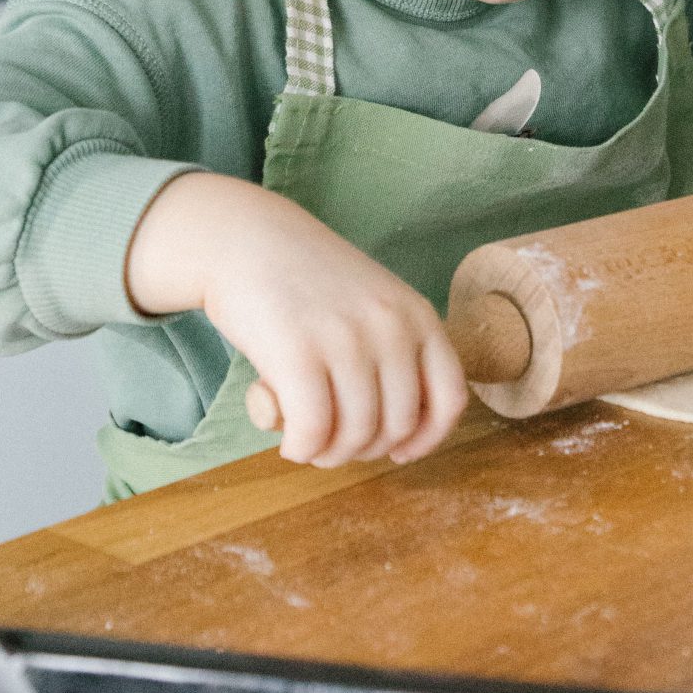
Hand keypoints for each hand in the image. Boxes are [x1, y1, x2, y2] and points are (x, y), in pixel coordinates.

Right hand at [125, 173, 470, 464]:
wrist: (243, 238)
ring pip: (356, 435)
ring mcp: (347, 339)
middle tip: (331, 440)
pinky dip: (301, 448)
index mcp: (418, 315)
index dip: (428, 438)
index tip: (398, 451)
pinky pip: (313, 431)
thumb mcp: (371, 305)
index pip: (449, 397)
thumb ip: (393, 356)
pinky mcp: (298, 353)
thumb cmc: (305, 282)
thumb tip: (398, 440)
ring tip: (306, 441)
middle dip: (363, 449)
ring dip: (328, 454)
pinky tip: (287, 440)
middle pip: (397, 426)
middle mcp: (392, 327)